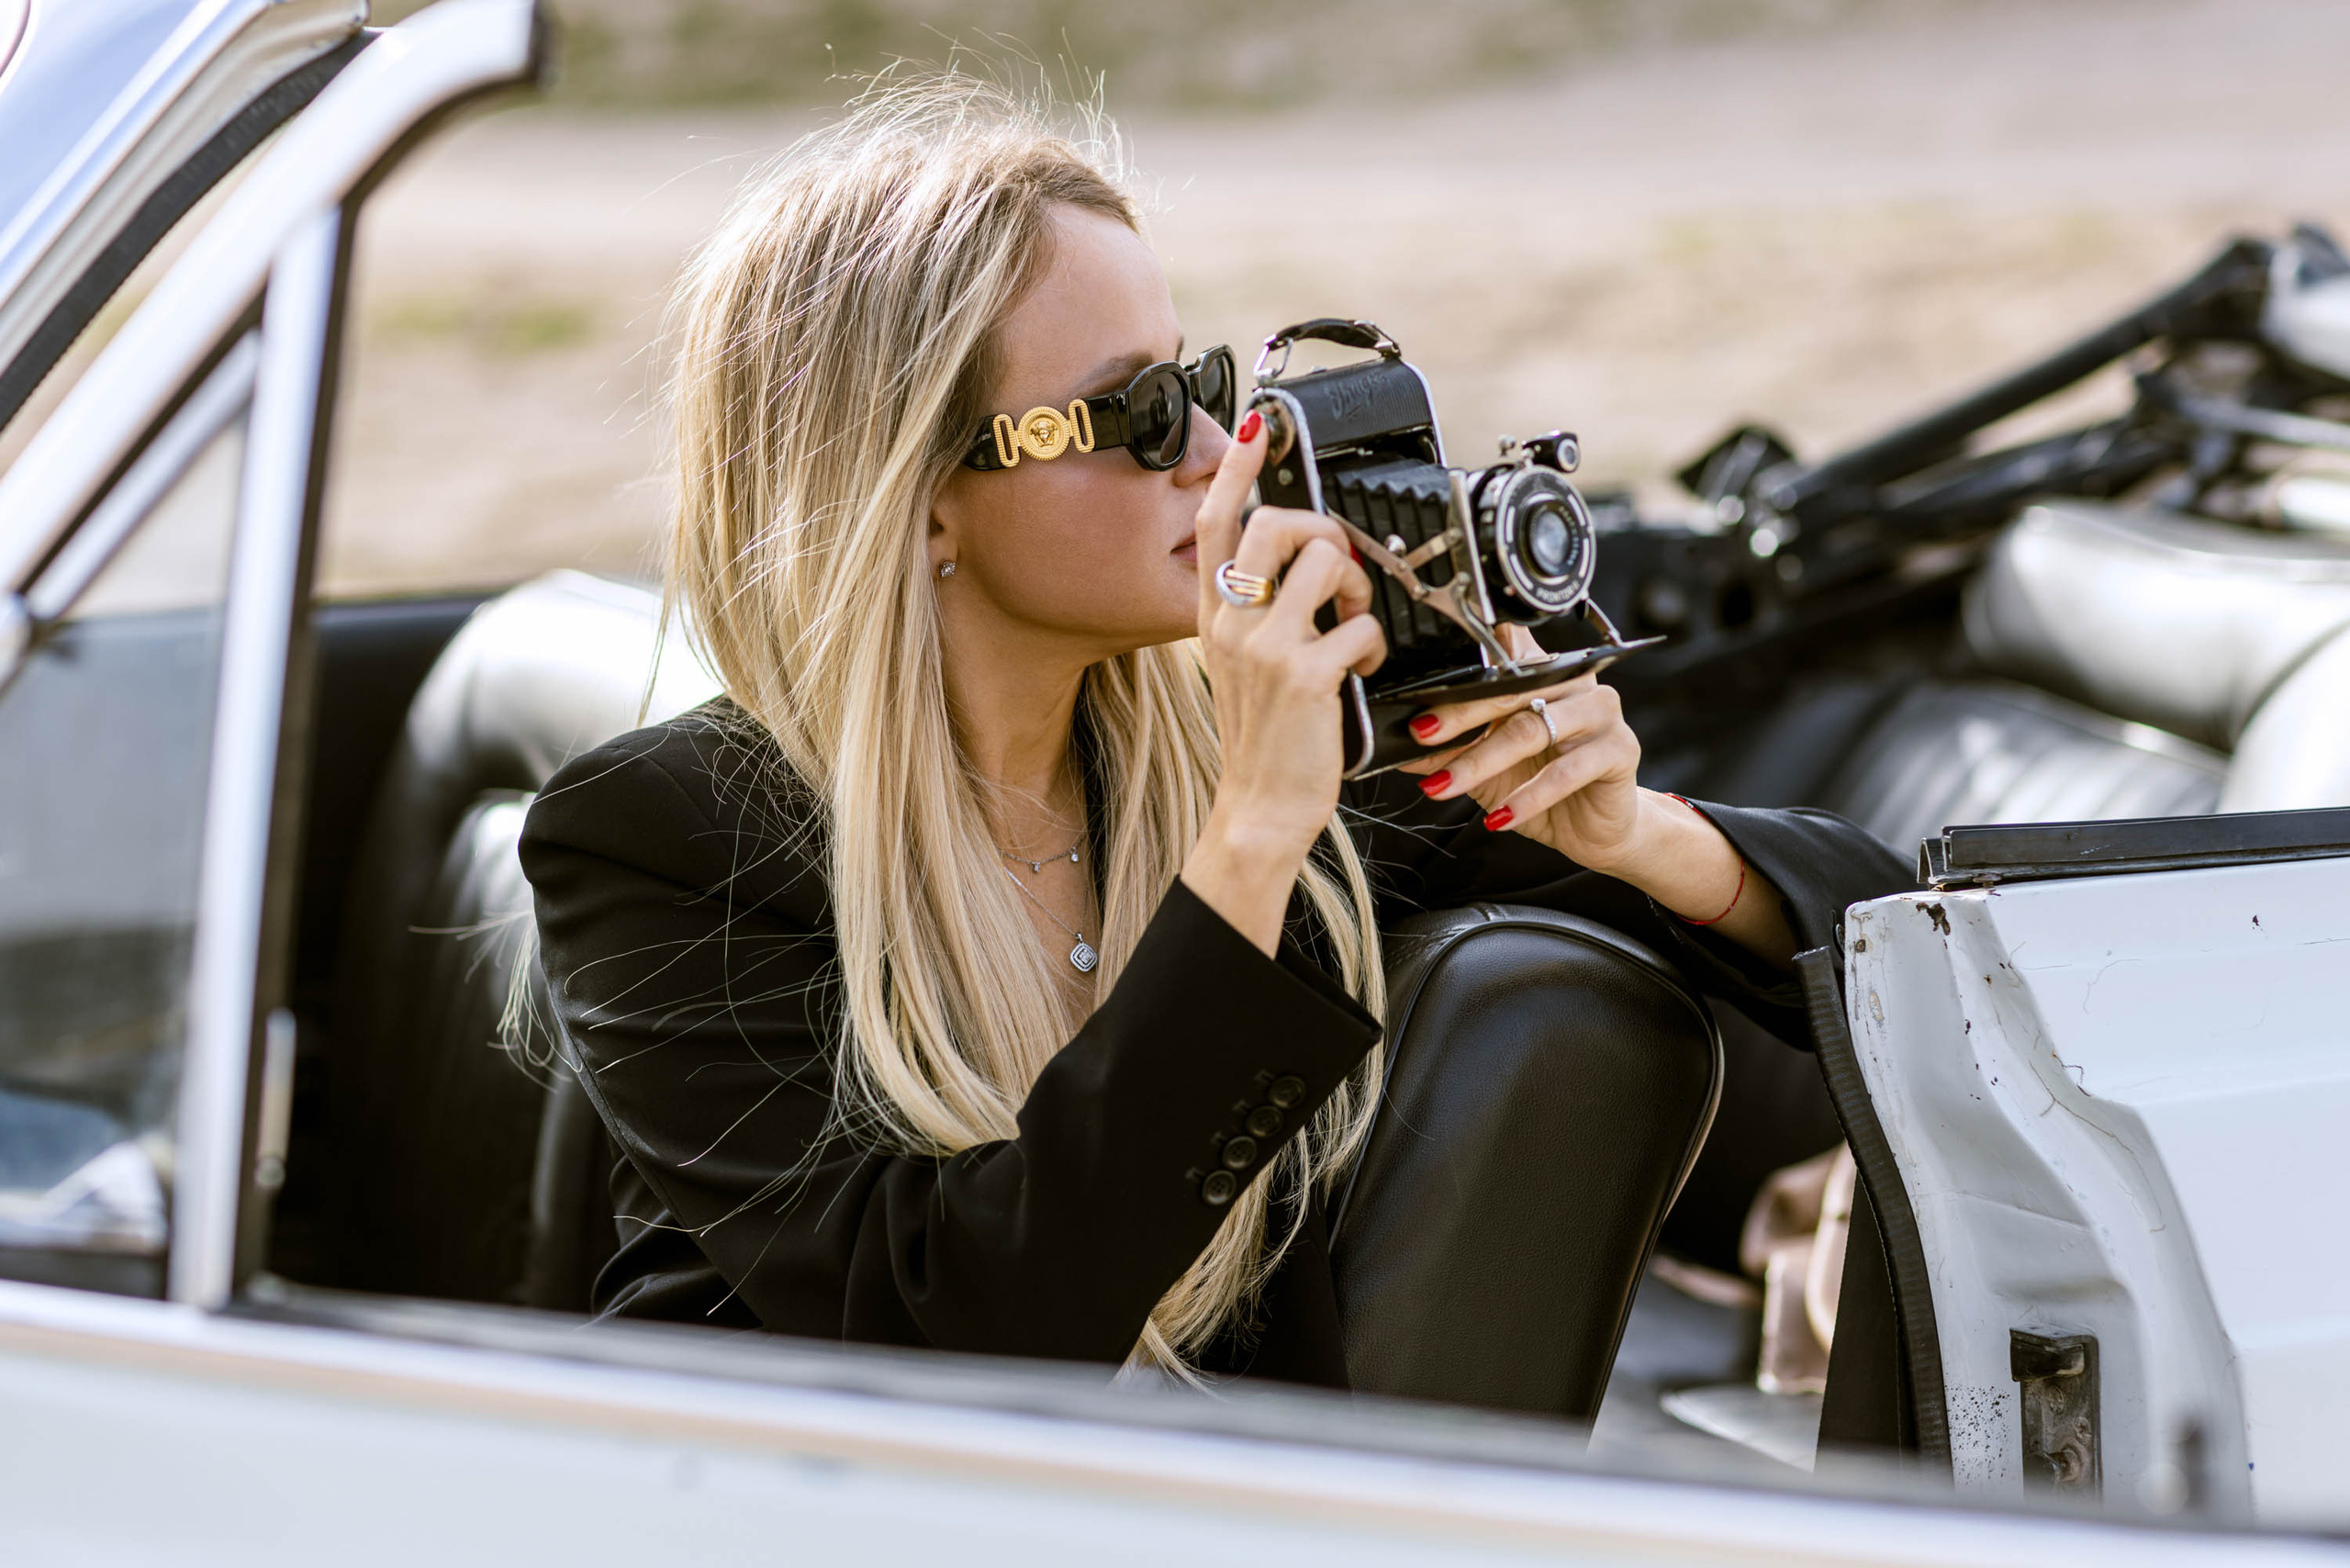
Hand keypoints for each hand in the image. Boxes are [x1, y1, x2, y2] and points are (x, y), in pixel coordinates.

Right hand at [1180, 412, 1385, 953]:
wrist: (1260, 807)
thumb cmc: (1266, 739)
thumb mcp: (1246, 665)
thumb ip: (1264, 614)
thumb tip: (1310, 566)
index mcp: (1215, 615)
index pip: (1215, 523)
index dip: (1237, 470)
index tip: (1255, 427)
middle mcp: (1233, 623)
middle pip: (1276, 525)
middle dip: (1325, 530)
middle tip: (1342, 566)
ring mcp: (1266, 648)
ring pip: (1326, 563)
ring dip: (1359, 586)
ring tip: (1357, 621)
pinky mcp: (1305, 675)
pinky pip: (1359, 625)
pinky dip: (1375, 641)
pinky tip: (1365, 666)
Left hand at [1396, 626, 1644, 870]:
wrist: (1596, 829)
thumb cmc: (1544, 787)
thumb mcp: (1485, 771)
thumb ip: (1449, 754)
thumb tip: (1402, 749)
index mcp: (1541, 674)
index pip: (1500, 654)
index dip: (1461, 671)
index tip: (1420, 698)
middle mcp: (1573, 683)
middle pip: (1508, 690)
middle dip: (1458, 716)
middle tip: (1422, 735)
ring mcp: (1600, 712)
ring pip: (1531, 730)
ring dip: (1481, 761)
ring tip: (1444, 788)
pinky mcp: (1620, 749)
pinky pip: (1566, 771)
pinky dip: (1528, 796)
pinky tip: (1500, 817)